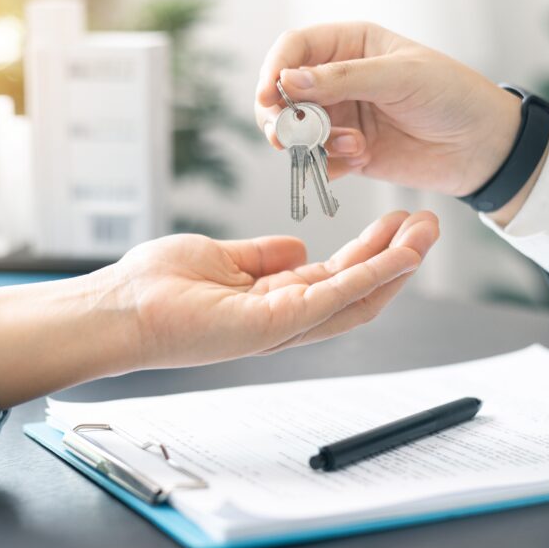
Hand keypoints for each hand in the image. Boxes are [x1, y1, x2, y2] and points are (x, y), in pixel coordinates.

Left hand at [110, 209, 437, 368]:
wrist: (120, 308)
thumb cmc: (157, 287)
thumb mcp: (222, 258)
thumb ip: (263, 256)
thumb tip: (296, 247)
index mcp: (275, 299)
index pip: (339, 277)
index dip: (374, 251)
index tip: (398, 222)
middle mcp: (287, 316)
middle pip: (359, 289)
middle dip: (398, 257)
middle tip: (428, 224)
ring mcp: (283, 324)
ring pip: (358, 297)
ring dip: (396, 264)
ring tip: (426, 232)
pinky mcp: (274, 325)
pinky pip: (334, 297)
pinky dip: (371, 275)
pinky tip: (398, 254)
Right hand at [254, 22, 541, 222]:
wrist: (483, 146)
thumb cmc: (451, 95)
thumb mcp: (400, 76)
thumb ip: (343, 78)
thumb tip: (289, 81)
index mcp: (350, 44)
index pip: (294, 48)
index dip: (275, 70)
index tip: (270, 96)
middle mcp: (339, 79)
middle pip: (284, 93)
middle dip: (281, 115)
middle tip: (285, 136)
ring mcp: (342, 117)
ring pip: (297, 131)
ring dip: (313, 143)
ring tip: (351, 146)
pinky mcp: (349, 153)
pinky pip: (318, 162)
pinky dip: (330, 165)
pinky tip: (362, 159)